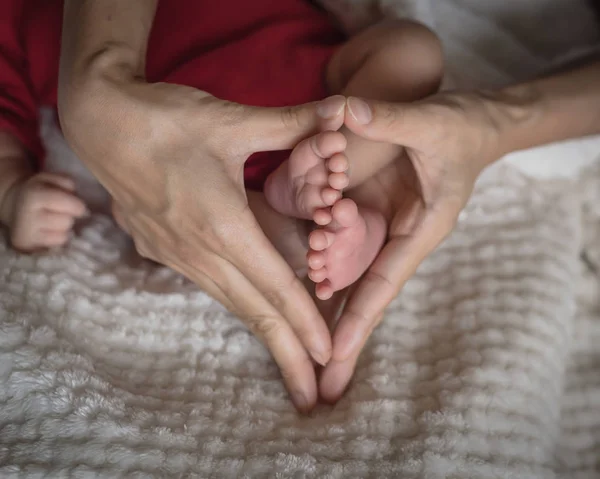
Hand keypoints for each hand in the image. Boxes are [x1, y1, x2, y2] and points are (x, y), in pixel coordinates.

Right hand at [1, 172, 86, 251]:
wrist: (14, 205)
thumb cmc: (38, 191)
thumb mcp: (50, 179)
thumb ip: (66, 183)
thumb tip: (79, 203)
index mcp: (33, 195)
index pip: (68, 204)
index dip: (78, 206)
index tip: (79, 207)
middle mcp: (27, 216)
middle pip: (67, 222)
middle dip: (69, 217)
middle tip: (61, 213)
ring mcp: (25, 234)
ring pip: (63, 236)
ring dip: (63, 229)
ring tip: (54, 222)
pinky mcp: (25, 246)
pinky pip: (54, 247)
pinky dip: (56, 239)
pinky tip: (48, 231)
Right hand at [58, 73, 345, 411]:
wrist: (101, 123)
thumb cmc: (166, 119)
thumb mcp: (232, 120)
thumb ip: (292, 123)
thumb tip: (342, 111)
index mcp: (222, 224)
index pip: (275, 286)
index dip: (305, 321)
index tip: (327, 355)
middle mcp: (200, 250)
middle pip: (254, 313)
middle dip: (288, 357)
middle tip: (313, 400)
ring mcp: (178, 255)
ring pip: (232, 306)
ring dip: (265, 340)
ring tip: (290, 373)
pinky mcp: (164, 250)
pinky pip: (212, 289)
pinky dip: (241, 309)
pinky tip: (255, 318)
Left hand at [320, 94, 501, 400]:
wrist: (472, 123)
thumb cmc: (461, 127)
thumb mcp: (430, 122)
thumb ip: (390, 120)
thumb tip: (345, 110)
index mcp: (419, 228)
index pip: (384, 281)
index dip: (359, 317)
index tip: (333, 355)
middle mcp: (395, 237)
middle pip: (364, 295)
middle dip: (343, 339)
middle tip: (320, 386)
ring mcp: (378, 227)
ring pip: (348, 277)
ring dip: (326, 314)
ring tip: (303, 356)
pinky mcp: (366, 212)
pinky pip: (338, 246)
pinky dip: (320, 271)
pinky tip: (298, 297)